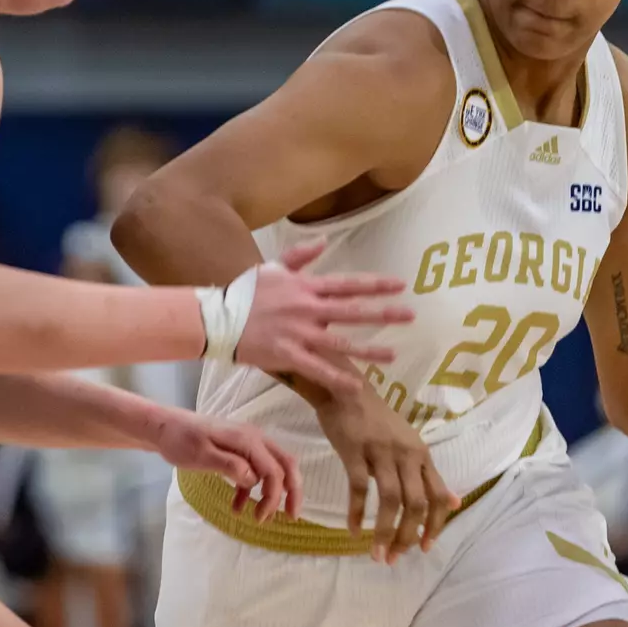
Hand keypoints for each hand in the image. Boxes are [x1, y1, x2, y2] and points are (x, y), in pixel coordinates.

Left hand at [153, 409, 302, 522]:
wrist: (165, 427)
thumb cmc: (180, 440)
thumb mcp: (201, 455)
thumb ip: (229, 465)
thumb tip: (253, 479)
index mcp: (248, 440)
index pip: (273, 470)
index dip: (274, 496)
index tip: (261, 518)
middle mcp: (255, 439)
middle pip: (285, 464)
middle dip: (292, 491)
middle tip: (291, 516)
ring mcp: (248, 444)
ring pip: (273, 468)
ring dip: (272, 492)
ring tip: (260, 517)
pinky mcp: (240, 450)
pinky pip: (254, 471)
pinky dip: (251, 489)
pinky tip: (237, 507)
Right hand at [237, 239, 414, 394]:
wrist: (217, 319)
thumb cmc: (245, 293)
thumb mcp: (273, 267)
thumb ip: (301, 256)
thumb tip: (325, 240)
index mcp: (306, 287)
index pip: (348, 284)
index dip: (375, 285)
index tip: (400, 285)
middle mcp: (307, 309)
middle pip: (352, 312)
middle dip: (383, 314)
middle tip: (410, 316)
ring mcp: (299, 334)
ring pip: (341, 343)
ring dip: (369, 350)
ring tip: (393, 356)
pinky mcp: (288, 355)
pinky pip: (318, 369)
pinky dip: (338, 378)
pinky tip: (357, 386)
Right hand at [314, 389, 460, 563]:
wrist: (346, 390)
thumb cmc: (377, 422)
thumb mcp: (410, 446)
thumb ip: (429, 476)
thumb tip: (454, 504)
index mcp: (422, 455)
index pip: (438, 496)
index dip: (435, 525)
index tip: (425, 548)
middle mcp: (407, 455)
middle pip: (416, 503)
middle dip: (408, 536)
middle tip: (394, 558)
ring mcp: (382, 452)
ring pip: (391, 500)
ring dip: (385, 532)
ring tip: (377, 554)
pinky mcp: (356, 451)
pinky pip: (360, 488)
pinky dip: (358, 513)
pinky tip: (354, 531)